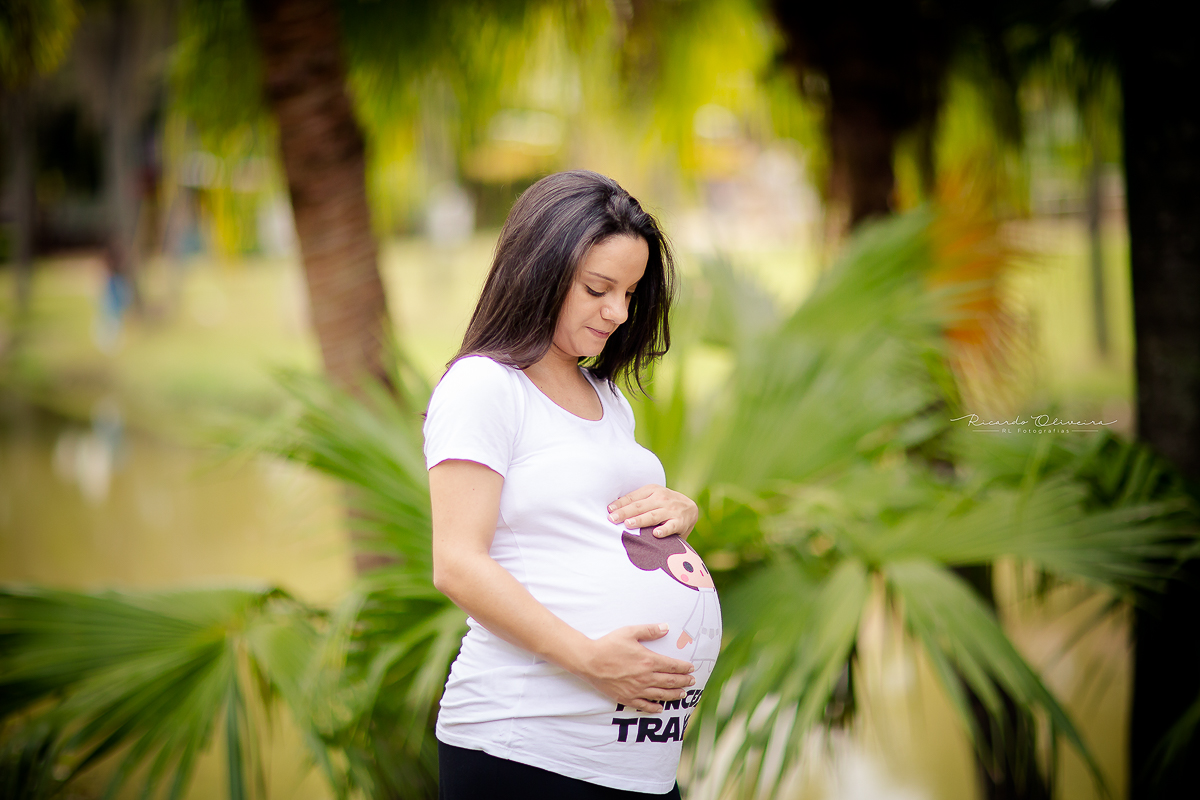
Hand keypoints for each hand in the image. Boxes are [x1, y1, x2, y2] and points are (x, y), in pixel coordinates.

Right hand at [574, 624, 696, 712]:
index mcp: (648, 661)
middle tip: (692, 681)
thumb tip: (666, 627)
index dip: (684, 668)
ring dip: (674, 695)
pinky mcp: (627, 698)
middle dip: (683, 681)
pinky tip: (660, 708)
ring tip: (682, 694)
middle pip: (670, 681)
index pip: (672, 666)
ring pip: (661, 695)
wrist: (590, 661)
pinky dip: (654, 707)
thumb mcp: (630, 632)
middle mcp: (646, 677)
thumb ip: (649, 630)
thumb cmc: (609, 645)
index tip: (691, 668)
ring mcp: (637, 690)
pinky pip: (644, 705)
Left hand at [608, 484, 698, 538]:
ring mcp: (671, 510)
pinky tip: (655, 534)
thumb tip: (612, 509)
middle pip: (640, 506)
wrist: (691, 509)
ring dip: (640, 520)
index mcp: (652, 490)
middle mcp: (662, 498)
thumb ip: (637, 501)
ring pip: (653, 516)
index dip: (620, 503)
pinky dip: (664, 530)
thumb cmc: (664, 505)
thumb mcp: (652, 497)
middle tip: (612, 519)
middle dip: (625, 512)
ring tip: (628, 525)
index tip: (609, 510)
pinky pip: (671, 527)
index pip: (633, 497)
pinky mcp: (680, 522)